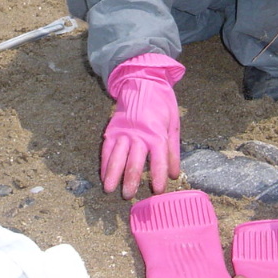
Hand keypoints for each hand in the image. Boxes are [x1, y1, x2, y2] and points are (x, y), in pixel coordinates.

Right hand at [101, 53, 184, 198]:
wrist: (143, 82)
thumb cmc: (162, 104)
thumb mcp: (174, 125)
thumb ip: (173, 150)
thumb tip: (174, 174)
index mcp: (157, 132)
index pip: (158, 159)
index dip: (157, 175)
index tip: (157, 190)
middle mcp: (139, 134)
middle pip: (134, 160)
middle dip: (131, 180)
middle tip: (128, 196)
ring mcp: (124, 131)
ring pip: (117, 156)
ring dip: (112, 174)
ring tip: (109, 189)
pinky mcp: (113, 128)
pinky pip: (107, 148)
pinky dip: (104, 162)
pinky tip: (103, 175)